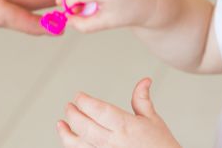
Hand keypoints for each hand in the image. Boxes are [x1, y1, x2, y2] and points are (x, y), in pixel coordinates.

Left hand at [57, 78, 180, 147]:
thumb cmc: (160, 146)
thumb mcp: (153, 120)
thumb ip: (142, 100)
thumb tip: (144, 80)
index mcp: (127, 127)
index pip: (99, 111)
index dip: (85, 101)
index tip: (79, 95)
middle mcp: (114, 142)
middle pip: (85, 126)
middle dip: (73, 114)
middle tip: (69, 106)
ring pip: (79, 145)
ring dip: (66, 134)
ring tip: (61, 124)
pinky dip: (73, 147)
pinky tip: (70, 140)